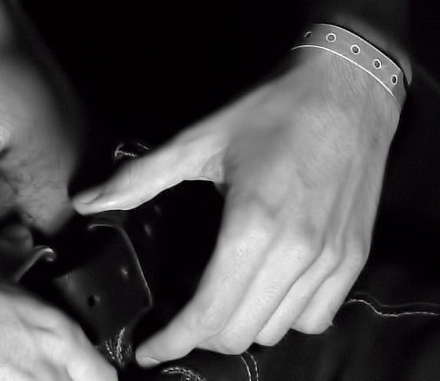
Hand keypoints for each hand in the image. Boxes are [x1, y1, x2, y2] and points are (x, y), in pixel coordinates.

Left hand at [70, 49, 398, 365]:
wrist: (346, 90)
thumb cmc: (271, 110)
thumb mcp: (199, 138)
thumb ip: (141, 178)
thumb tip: (86, 201)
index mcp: (253, 225)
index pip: (209, 312)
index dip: (173, 340)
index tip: (149, 350)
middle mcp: (296, 252)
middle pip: (240, 331)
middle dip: (200, 334)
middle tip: (177, 317)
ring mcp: (330, 260)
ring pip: (278, 330)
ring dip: (241, 326)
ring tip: (217, 300)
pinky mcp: (353, 259)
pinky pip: (316, 318)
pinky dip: (285, 318)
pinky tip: (264, 290)